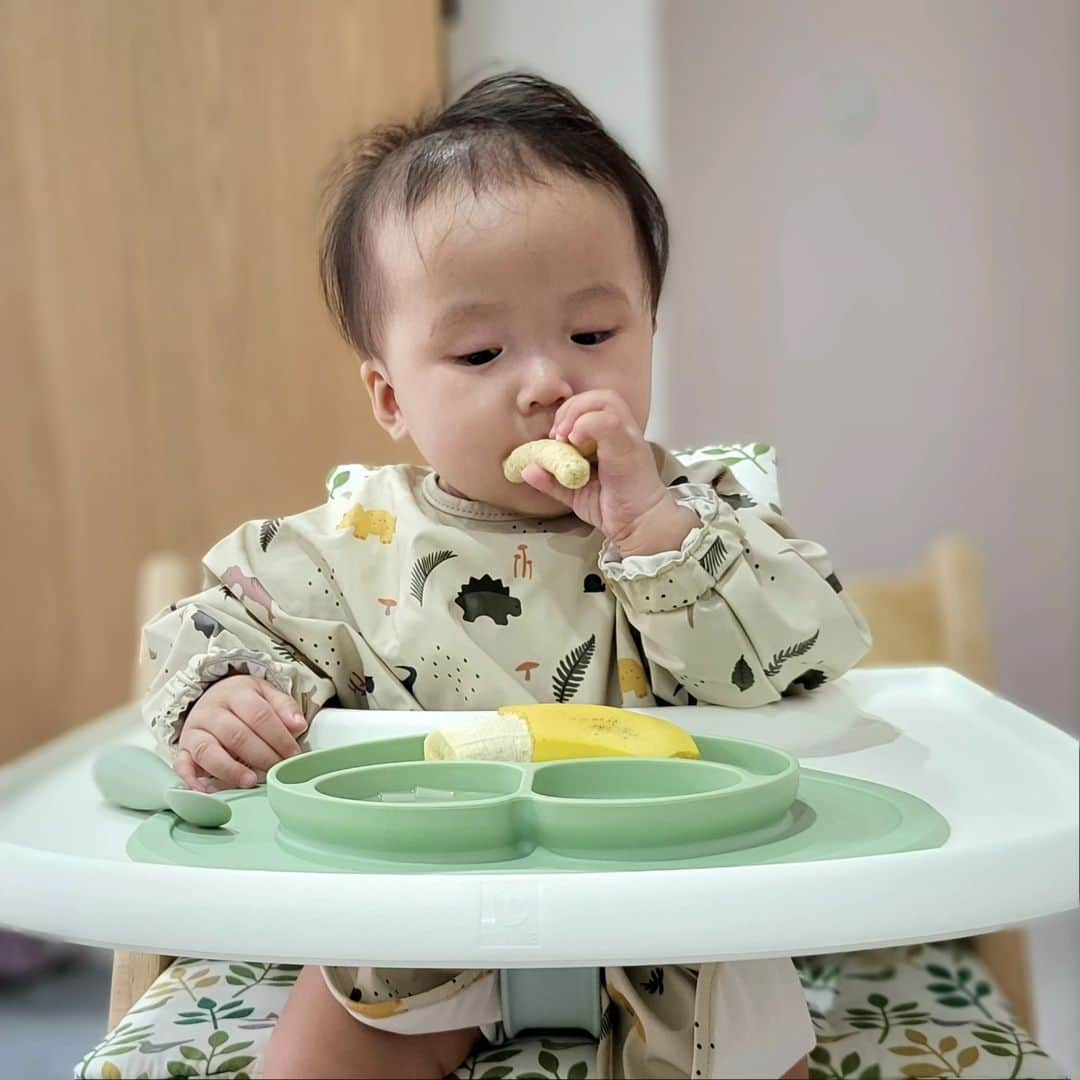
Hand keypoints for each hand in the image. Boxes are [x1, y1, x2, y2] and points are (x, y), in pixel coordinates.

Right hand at [175, 675, 308, 791]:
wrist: (211, 696)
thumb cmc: (243, 701)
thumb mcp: (266, 693)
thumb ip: (283, 707)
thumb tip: (299, 725)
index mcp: (236, 693)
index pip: (259, 715)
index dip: (279, 736)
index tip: (293, 753)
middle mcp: (211, 711)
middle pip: (236, 735)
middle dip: (261, 755)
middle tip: (277, 769)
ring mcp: (194, 730)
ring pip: (208, 751)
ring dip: (230, 769)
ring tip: (250, 781)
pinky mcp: (183, 748)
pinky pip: (181, 764)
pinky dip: (191, 779)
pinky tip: (206, 790)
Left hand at [521, 389, 696, 553]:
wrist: (641, 526)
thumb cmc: (615, 507)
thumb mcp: (575, 492)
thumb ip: (552, 480)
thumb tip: (528, 469)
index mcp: (612, 436)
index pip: (593, 404)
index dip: (568, 412)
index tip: (553, 436)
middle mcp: (623, 431)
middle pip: (599, 396)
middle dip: (571, 409)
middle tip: (557, 435)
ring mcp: (629, 438)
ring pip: (606, 401)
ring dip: (579, 413)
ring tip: (566, 438)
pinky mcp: (630, 449)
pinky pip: (610, 423)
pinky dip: (587, 426)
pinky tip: (575, 442)